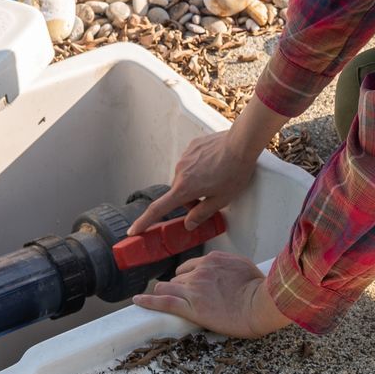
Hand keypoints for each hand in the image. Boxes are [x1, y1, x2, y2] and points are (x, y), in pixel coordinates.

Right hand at [132, 127, 260, 232]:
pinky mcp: (191, 147)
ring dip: (195, 183)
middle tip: (209, 198)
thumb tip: (189, 224)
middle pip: (178, 193)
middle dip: (189, 199)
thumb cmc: (234, 171)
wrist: (241, 143)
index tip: (133, 230)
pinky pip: (191, 163)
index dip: (144, 222)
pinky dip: (200, 168)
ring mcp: (185, 157)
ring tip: (217, 178)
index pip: (158, 209)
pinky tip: (215, 165)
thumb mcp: (221, 199)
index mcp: (184, 188)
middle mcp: (180, 172)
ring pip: (185, 178)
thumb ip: (202, 214)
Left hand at [134, 252, 290, 337]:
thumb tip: (223, 271)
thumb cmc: (259, 288)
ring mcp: (194, 288)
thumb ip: (227, 266)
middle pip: (177, 278)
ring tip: (163, 302)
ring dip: (167, 295)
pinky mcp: (192, 306)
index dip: (187, 277)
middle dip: (178, 288)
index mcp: (213, 260)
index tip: (188, 285)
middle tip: (184, 299)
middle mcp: (200, 271)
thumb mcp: (243, 267)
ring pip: (168, 288)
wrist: (262, 303)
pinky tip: (138, 301)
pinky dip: (149, 301)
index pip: (190, 267)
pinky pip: (164, 301)